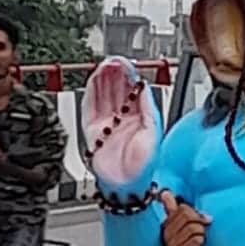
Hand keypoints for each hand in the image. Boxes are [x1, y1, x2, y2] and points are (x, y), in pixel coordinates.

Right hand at [82, 57, 161, 191]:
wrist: (125, 186)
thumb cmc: (142, 167)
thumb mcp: (153, 133)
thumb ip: (149, 109)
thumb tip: (144, 88)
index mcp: (139, 120)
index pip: (132, 91)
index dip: (130, 76)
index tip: (128, 63)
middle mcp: (122, 119)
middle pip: (117, 89)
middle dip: (115, 73)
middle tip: (115, 59)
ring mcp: (106, 122)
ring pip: (103, 94)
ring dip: (104, 78)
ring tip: (106, 64)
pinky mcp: (93, 128)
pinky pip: (91, 104)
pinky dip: (92, 90)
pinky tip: (95, 78)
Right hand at [161, 190, 210, 245]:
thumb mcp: (180, 228)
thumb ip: (174, 210)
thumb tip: (165, 193)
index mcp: (166, 225)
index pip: (181, 209)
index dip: (195, 212)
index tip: (204, 219)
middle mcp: (166, 233)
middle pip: (187, 216)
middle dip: (200, 220)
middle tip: (206, 226)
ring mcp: (172, 244)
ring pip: (193, 227)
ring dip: (202, 232)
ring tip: (201, 237)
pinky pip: (196, 239)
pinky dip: (202, 240)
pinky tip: (200, 244)